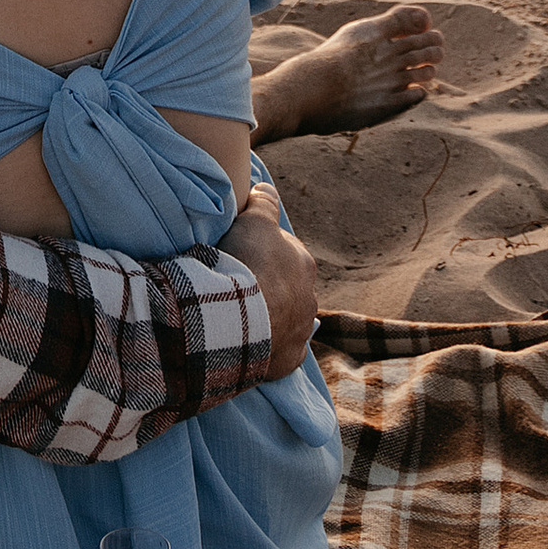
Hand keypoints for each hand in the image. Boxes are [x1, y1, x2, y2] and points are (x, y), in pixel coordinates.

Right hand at [221, 190, 319, 380]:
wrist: (238, 317)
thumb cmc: (247, 264)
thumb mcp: (254, 220)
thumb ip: (264, 202)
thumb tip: (267, 189)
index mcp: (304, 265)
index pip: (288, 253)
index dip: (264, 252)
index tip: (244, 255)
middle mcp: (309, 299)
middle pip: (290, 289)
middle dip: (271, 287)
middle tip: (241, 285)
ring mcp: (300, 332)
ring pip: (288, 321)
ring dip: (270, 317)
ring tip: (243, 315)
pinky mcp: (287, 360)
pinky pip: (281, 352)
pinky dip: (269, 348)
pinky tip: (252, 343)